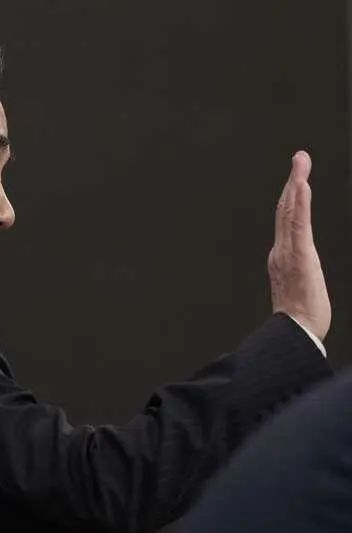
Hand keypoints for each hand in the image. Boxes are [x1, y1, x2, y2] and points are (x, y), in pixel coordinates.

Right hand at [268, 151, 330, 339]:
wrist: (295, 333)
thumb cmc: (300, 318)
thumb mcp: (298, 289)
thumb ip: (295, 275)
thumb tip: (296, 270)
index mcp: (282, 256)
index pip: (287, 220)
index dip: (291, 196)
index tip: (298, 177)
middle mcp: (282, 250)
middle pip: (286, 209)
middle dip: (294, 180)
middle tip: (300, 157)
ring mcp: (289, 251)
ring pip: (291, 211)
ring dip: (297, 183)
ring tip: (301, 163)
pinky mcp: (300, 256)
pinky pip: (298, 225)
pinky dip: (298, 204)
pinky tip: (301, 187)